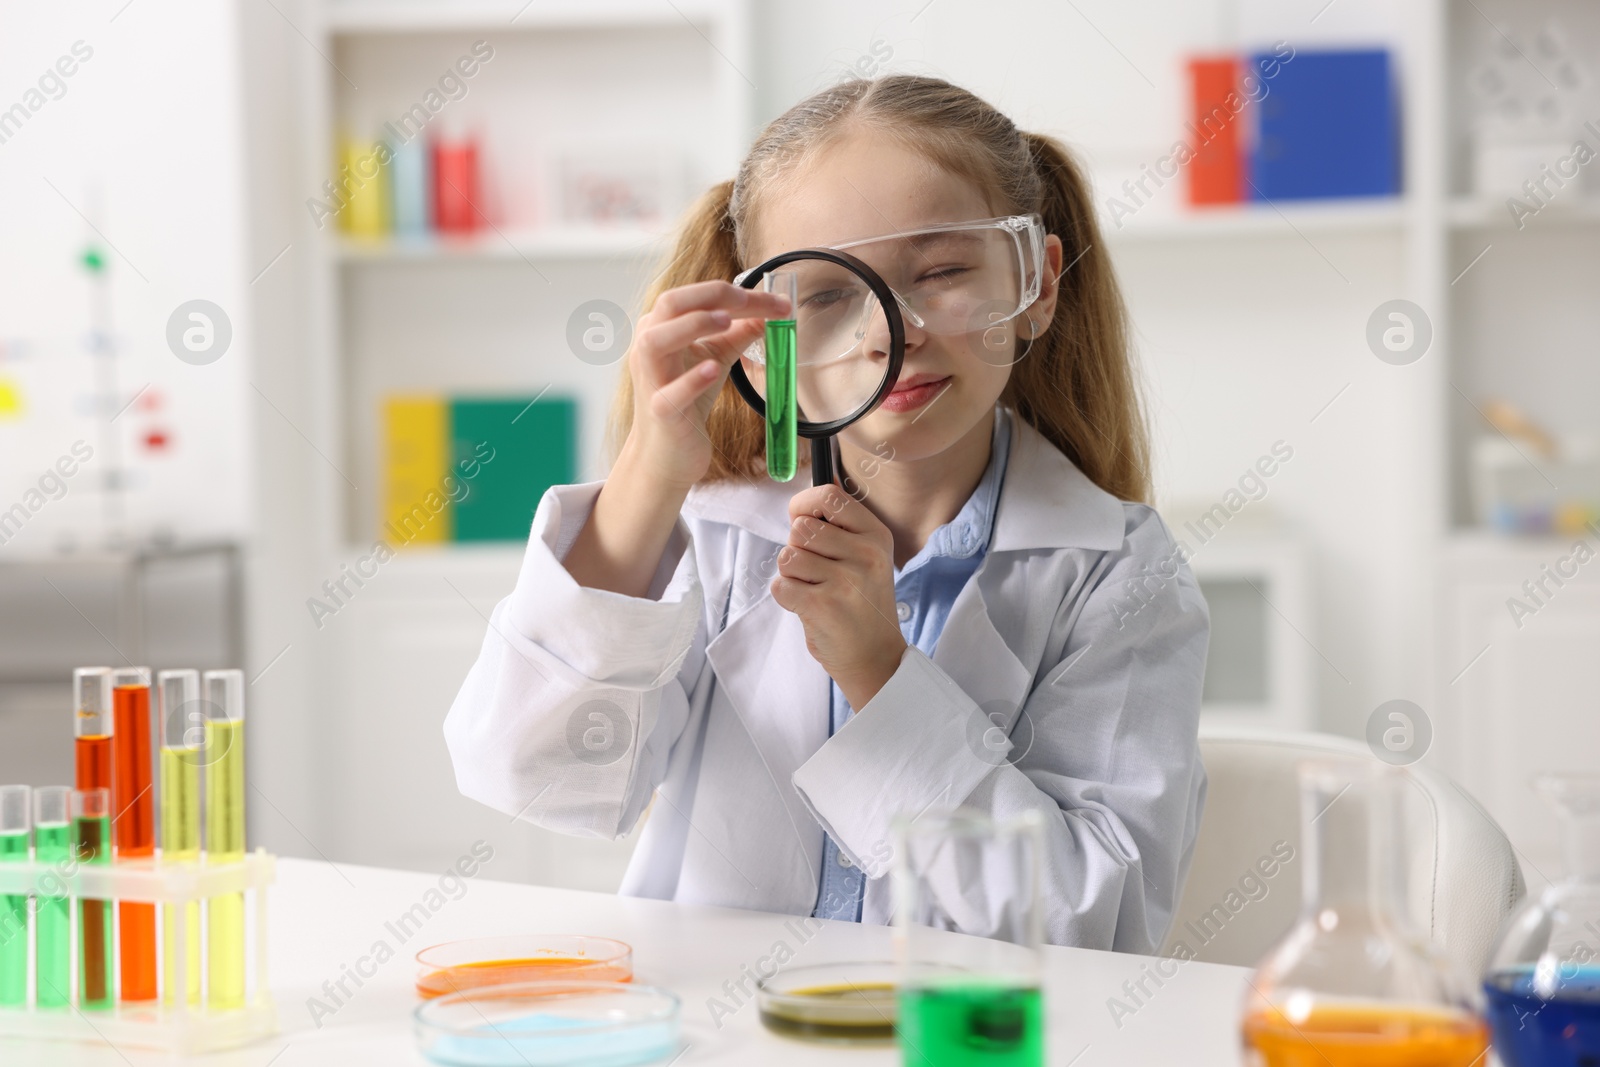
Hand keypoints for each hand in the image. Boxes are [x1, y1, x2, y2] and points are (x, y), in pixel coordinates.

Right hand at [620, 281, 790, 489]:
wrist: (667, 453)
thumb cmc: (687, 401)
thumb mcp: (715, 359)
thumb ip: (738, 333)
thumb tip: (770, 311)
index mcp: (661, 328)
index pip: (694, 297)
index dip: (735, 293)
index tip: (775, 301)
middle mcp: (649, 348)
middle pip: (669, 305)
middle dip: (709, 296)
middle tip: (745, 301)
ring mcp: (652, 380)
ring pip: (656, 341)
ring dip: (691, 326)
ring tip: (725, 323)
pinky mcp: (661, 412)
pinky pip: (669, 393)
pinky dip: (691, 379)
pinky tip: (713, 369)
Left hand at [771, 485, 907, 709]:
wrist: (874, 656)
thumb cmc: (862, 602)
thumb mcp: (869, 555)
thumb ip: (844, 520)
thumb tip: (828, 475)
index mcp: (876, 535)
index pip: (830, 496)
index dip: (804, 504)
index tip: (801, 519)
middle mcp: (865, 555)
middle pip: (800, 528)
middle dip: (797, 547)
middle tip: (816, 570)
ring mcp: (845, 581)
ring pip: (787, 556)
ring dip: (792, 574)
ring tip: (816, 590)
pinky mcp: (822, 606)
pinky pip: (780, 585)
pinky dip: (786, 596)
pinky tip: (809, 606)